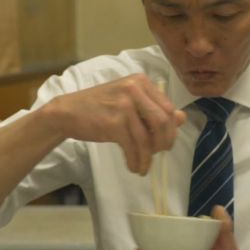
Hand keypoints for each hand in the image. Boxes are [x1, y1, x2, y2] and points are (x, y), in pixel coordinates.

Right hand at [43, 74, 185, 174]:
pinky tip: (133, 166)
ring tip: (142, 167)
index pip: (168, 108)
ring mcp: (124, 105)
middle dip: (164, 143)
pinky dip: (135, 160)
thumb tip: (182, 118)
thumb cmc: (99, 107)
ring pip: (148, 138)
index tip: (163, 142)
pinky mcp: (114, 123)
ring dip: (147, 158)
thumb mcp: (128, 101)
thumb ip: (154, 108)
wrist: (67, 112)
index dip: (170, 129)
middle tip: (157, 155)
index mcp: (141, 81)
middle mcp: (134, 89)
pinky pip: (133, 147)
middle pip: (163, 122)